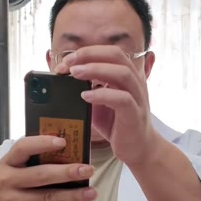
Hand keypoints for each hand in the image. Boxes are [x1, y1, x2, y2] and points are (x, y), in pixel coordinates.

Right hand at [0, 135, 96, 200]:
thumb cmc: (2, 183)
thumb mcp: (9, 167)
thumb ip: (30, 160)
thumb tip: (66, 151)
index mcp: (7, 163)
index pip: (23, 148)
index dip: (42, 143)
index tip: (63, 141)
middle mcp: (8, 181)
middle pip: (41, 176)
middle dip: (67, 172)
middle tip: (88, 169)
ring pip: (47, 198)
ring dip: (72, 195)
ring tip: (92, 192)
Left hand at [55, 45, 158, 165]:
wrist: (137, 148)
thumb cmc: (117, 123)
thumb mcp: (99, 102)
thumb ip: (87, 88)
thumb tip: (63, 78)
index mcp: (126, 74)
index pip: (109, 52)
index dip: (87, 52)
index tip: (66, 61)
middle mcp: (134, 81)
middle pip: (116, 55)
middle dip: (90, 54)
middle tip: (68, 63)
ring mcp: (137, 97)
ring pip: (122, 73)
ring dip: (96, 70)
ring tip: (75, 74)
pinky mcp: (134, 114)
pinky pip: (122, 99)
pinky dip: (102, 95)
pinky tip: (86, 96)